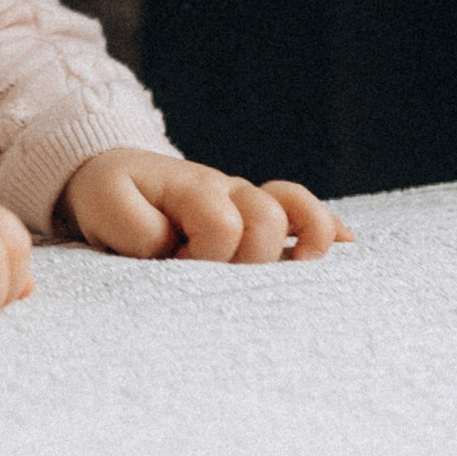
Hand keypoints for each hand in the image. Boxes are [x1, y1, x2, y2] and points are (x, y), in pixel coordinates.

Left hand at [57, 148, 354, 262]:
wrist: (113, 175)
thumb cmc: (111, 195)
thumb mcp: (107, 207)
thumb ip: (139, 231)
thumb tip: (179, 251)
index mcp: (192, 189)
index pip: (221, 226)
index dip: (204, 256)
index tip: (177, 270)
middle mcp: (229, 192)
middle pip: (267, 220)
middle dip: (252, 256)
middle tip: (219, 280)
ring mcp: (248, 202)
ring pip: (295, 213)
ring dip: (306, 239)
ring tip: (304, 265)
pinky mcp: (258, 216)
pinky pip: (305, 212)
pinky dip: (325, 227)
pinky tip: (349, 246)